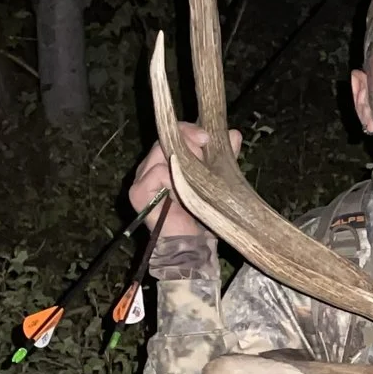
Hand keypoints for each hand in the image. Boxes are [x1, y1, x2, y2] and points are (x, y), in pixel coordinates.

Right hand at [131, 125, 240, 240]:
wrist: (193, 243)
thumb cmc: (201, 214)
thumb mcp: (215, 180)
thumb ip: (223, 158)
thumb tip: (234, 134)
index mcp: (164, 161)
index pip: (170, 134)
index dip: (187, 130)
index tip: (207, 137)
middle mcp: (149, 166)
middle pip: (163, 140)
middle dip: (187, 141)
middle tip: (205, 148)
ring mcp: (141, 179)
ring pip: (159, 153)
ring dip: (183, 160)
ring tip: (198, 173)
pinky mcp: (138, 193)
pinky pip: (156, 173)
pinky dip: (172, 177)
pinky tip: (184, 187)